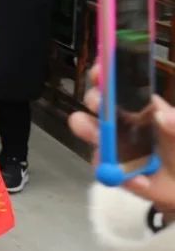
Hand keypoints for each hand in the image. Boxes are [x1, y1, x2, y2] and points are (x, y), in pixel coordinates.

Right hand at [69, 66, 174, 211]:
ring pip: (87, 130)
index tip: (100, 69)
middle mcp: (119, 120)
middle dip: (94, 99)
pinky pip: (102, 167)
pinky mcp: (107, 168)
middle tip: (100, 105)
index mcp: (139, 106)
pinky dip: (121, 175)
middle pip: (95, 101)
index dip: (105, 73)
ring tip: (102, 142)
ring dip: (89, 131)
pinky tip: (141, 181)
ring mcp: (109, 142)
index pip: (117, 83)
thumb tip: (162, 114)